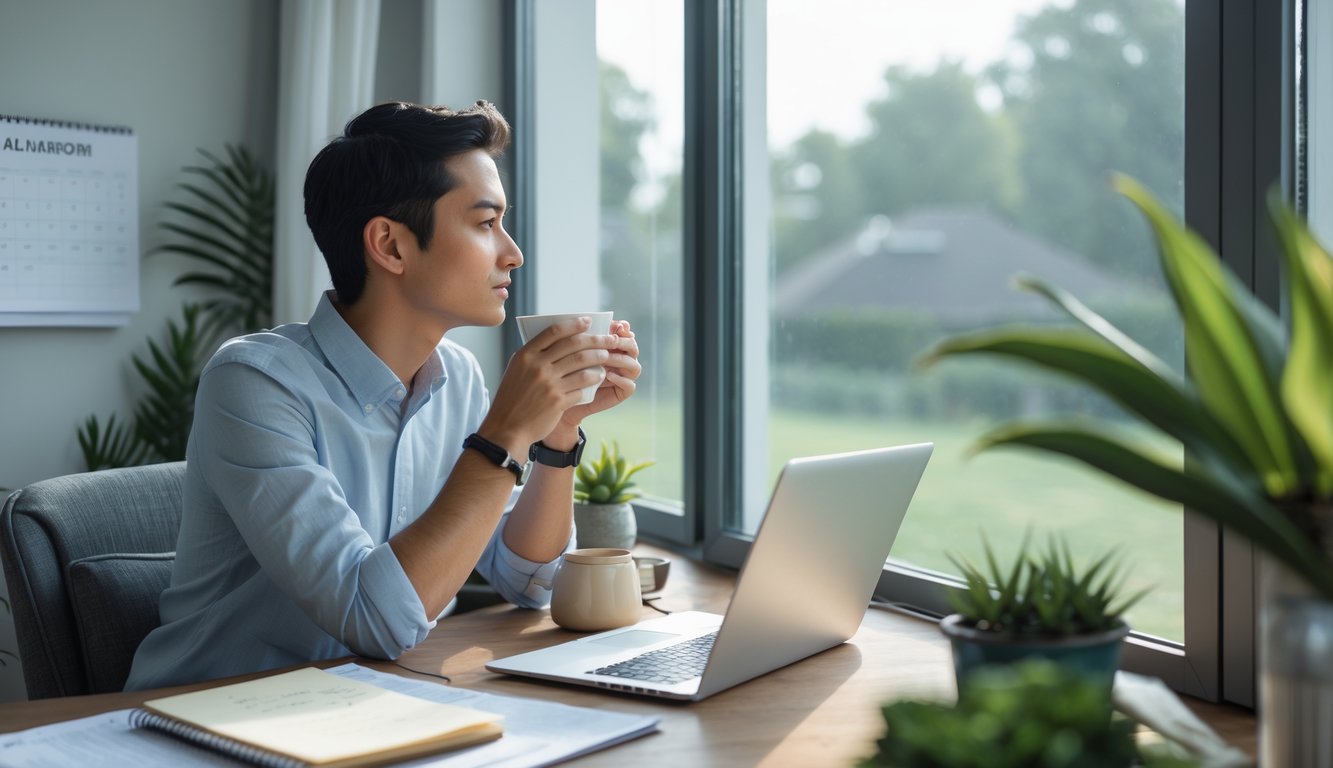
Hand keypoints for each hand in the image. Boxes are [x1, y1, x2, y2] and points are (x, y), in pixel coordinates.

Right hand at [479, 317, 624, 454]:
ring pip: (582, 364)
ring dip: (598, 358)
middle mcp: (537, 366)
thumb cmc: (513, 397)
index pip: (554, 332)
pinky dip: (592, 380)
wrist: (507, 427)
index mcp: (525, 355)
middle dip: (595, 340)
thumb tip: (559, 340)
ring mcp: (548, 384)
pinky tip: (599, 378)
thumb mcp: (516, 370)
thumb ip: (533, 355)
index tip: (588, 321)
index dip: (574, 324)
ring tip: (606, 357)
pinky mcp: (558, 401)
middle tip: (608, 339)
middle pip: (573, 345)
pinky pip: (581, 386)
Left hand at [557, 319, 639, 428]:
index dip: (623, 328)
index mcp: (612, 346)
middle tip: (612, 340)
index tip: (616, 325)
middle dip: (624, 342)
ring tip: (606, 358)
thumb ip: (581, 337)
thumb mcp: (572, 351)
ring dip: (621, 360)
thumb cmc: (565, 370)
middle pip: (633, 347)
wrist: (562, 396)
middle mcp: (621, 359)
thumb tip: (586, 319)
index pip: (624, 333)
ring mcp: (624, 376)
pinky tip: (608, 376)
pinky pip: (630, 386)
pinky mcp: (622, 392)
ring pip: (634, 365)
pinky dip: (621, 380)